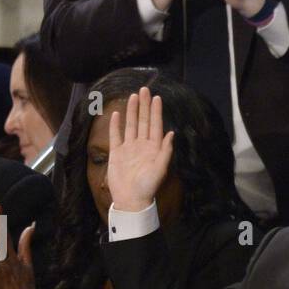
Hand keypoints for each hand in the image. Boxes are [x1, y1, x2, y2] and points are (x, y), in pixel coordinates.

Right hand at [106, 87, 174, 212]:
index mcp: (154, 148)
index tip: (157, 97)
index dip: (156, 112)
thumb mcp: (160, 169)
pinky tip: (117, 113)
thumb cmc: (147, 187)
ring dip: (131, 111)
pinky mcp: (117, 153)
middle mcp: (142, 145)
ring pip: (130, 125)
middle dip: (144, 106)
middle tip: (144, 89)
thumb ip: (165, 151)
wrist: (130, 199)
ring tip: (133, 96)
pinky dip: (116, 125)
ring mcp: (129, 148)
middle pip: (143, 121)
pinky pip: (116, 135)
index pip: (155, 125)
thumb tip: (172, 133)